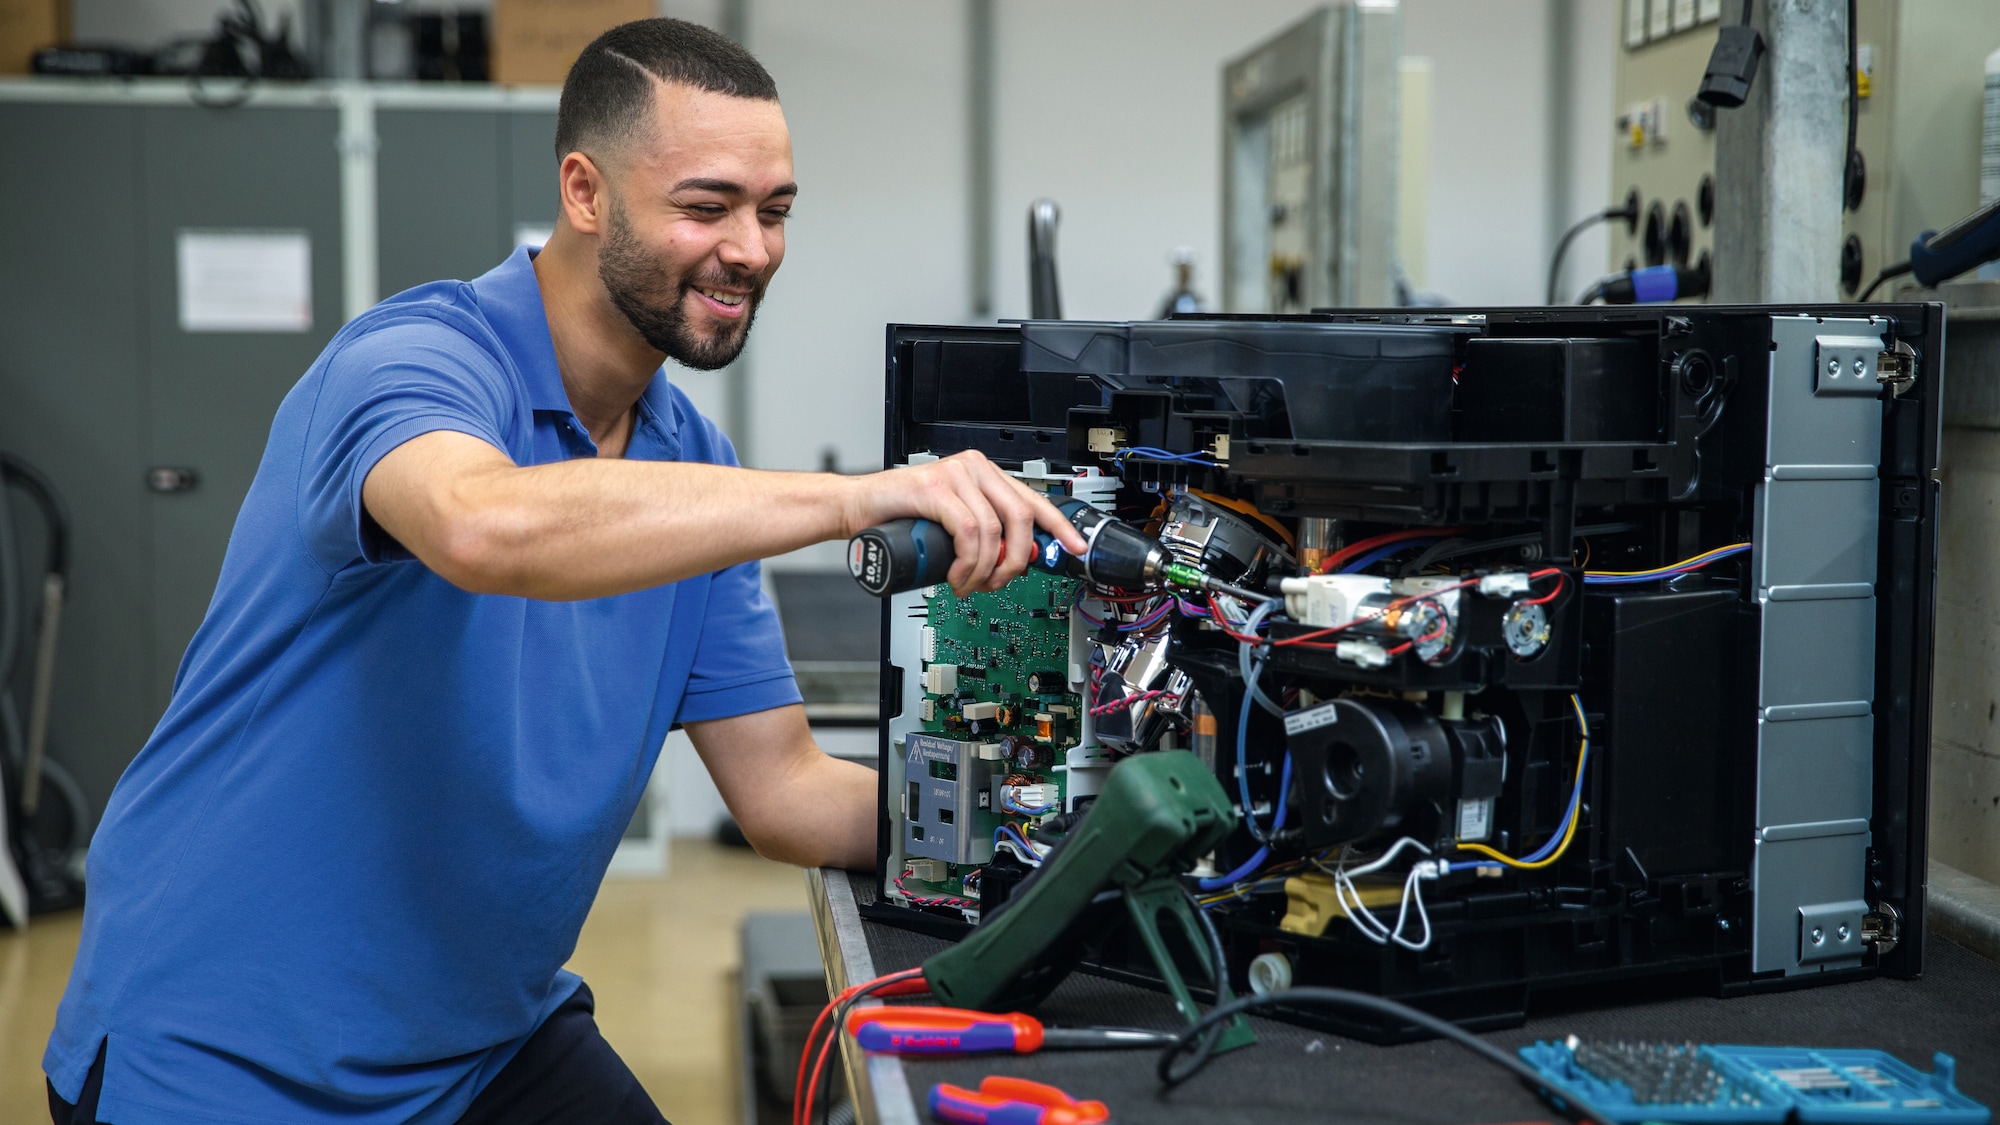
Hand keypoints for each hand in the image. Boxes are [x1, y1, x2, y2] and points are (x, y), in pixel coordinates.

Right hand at [844, 451, 1089, 594]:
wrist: (858, 509)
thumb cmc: (903, 519)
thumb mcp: (954, 526)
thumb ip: (984, 535)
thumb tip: (1018, 561)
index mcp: (985, 475)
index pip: (1034, 501)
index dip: (1060, 528)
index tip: (1077, 549)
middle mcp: (975, 469)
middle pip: (1021, 518)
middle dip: (1016, 561)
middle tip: (998, 582)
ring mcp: (956, 475)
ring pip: (995, 531)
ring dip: (986, 570)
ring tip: (969, 584)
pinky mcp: (936, 488)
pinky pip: (969, 532)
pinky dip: (968, 562)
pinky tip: (957, 575)